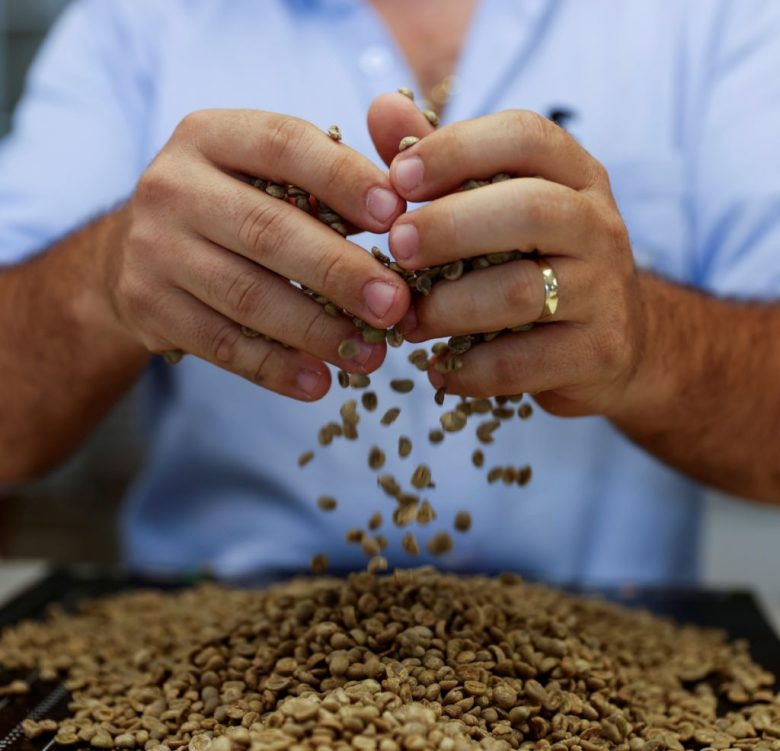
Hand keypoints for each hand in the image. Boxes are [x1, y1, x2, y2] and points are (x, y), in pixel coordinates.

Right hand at [101, 109, 409, 399]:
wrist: (141, 248)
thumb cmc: (236, 207)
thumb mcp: (268, 174)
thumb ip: (332, 174)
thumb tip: (404, 202)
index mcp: (212, 136)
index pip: (284, 145)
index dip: (343, 179)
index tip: (395, 217)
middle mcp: (173, 185)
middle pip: (267, 230)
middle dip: (339, 272)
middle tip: (395, 305)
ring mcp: (153, 248)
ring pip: (247, 295)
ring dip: (316, 331)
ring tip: (370, 356)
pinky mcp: (147, 305)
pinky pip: (220, 343)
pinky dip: (274, 368)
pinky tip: (318, 382)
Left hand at [368, 96, 644, 416]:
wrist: (613, 343)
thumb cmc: (535, 263)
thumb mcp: (500, 206)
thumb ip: (443, 161)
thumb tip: (381, 107)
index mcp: (574, 175)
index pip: (524, 136)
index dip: (456, 149)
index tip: (397, 179)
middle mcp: (599, 225)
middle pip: (527, 210)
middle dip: (447, 227)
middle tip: (396, 250)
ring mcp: (605, 292)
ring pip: (518, 292)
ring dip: (446, 308)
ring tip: (407, 321)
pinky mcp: (599, 353)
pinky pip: (520, 363)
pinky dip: (466, 369)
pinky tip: (437, 369)